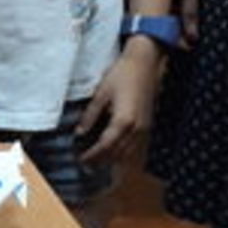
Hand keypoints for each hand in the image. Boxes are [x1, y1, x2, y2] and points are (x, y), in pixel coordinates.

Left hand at [76, 44, 160, 165]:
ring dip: (112, 159)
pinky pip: (135, 146)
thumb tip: (79, 133)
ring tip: (97, 160)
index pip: (105, 147)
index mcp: (123, 121)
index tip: (81, 160)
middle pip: (117, 154)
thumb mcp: (101, 94)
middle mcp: (136, 129)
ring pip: (128, 153)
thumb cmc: (121, 74)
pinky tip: (114, 150)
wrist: (144, 62)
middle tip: (86, 164)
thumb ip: (90, 116)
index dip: (92, 156)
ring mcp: (144, 128)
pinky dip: (123, 152)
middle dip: (101, 161)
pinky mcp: (147, 124)